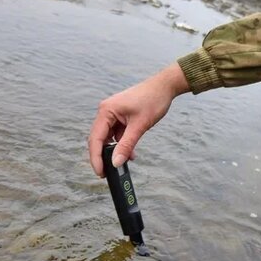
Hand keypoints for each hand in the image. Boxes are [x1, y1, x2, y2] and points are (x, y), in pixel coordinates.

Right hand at [87, 62, 189, 176]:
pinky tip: (131, 152)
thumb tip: (115, 163)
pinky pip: (116, 134)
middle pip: (98, 139)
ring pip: (108, 138)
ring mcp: (112, 114)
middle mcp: (105, 111)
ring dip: (115, 150)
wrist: (165, 86)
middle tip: (107, 173)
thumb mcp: (140, 126)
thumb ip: (126, 145)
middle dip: (103, 156)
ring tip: (125, 161)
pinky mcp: (120, 116)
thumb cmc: (153, 100)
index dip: (96, 158)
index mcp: (106, 110)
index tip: (100, 172)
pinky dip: (122, 143)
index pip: (96, 138)